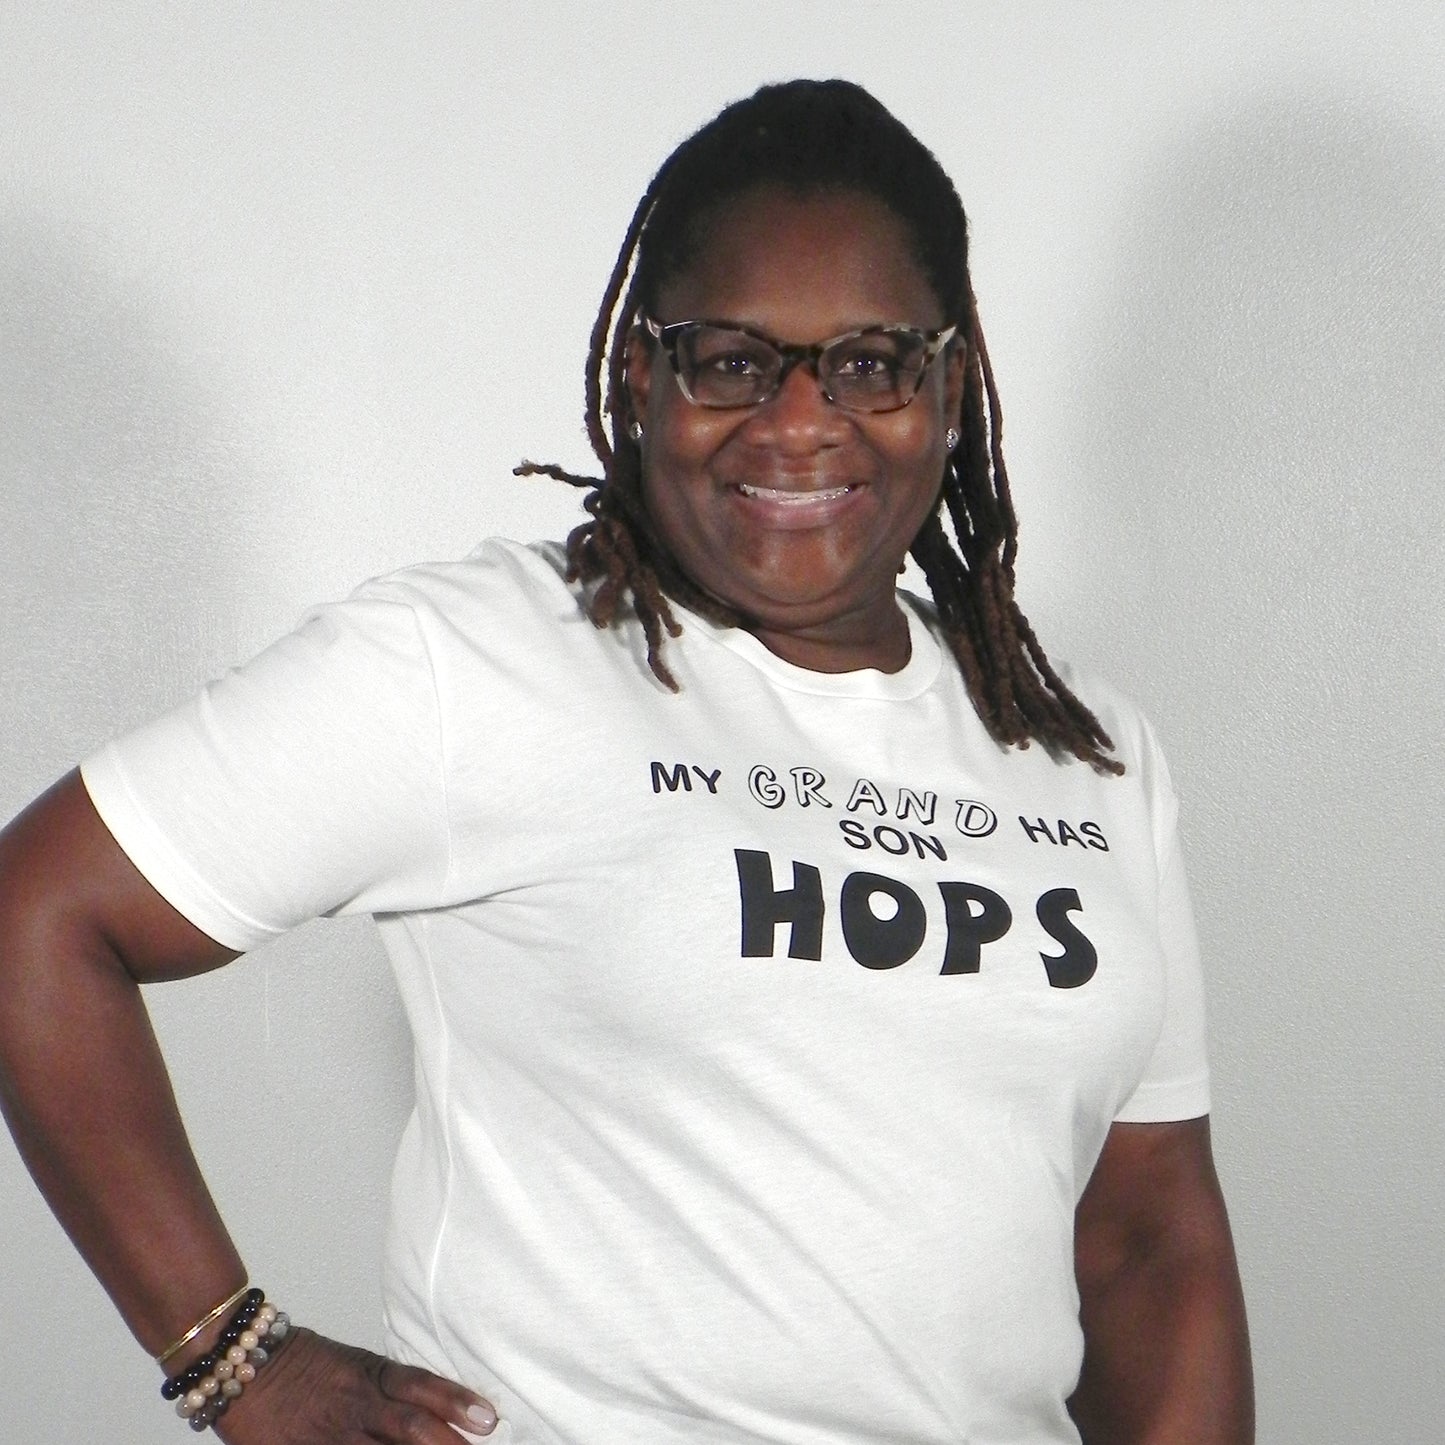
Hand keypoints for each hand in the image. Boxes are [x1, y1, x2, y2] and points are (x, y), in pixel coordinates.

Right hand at [212, 1328, 498, 1443]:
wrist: (241, 1365)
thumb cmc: (304, 1365)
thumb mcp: (353, 1366)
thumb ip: (390, 1391)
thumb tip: (437, 1415)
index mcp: (371, 1375)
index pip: (422, 1387)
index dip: (457, 1402)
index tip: (488, 1419)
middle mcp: (357, 1405)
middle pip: (410, 1426)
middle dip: (446, 1444)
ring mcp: (330, 1435)